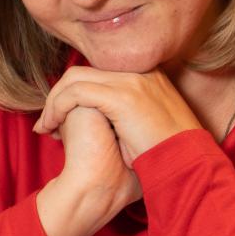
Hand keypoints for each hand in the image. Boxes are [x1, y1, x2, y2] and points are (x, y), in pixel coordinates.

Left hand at [35, 66, 201, 164]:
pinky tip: (52, 127)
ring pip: (74, 79)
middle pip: (82, 71)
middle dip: (59, 95)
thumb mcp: (148, 124)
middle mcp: (139, 72)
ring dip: (54, 102)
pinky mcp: (122, 96)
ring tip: (46, 126)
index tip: (62, 117)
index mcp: (146, 76)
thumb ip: (125, 113)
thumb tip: (101, 121)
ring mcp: (131, 81)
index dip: (74, 93)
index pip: (97, 72)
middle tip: (49, 121)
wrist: (188, 163)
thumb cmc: (169, 153)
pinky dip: (57, 108)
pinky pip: (75, 93)